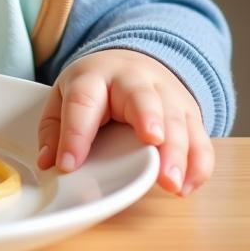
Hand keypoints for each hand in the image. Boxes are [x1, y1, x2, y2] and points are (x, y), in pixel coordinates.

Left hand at [36, 48, 214, 195]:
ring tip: (171, 183)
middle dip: (149, 119)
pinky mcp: (190, 114)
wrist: (131, 63)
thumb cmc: (95, 88)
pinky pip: (200, 139)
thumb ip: (54, 129)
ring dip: (178, 152)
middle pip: (143, 98)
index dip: (75, 134)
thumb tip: (48, 163)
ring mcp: (166, 95)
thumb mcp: (65, 96)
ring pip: (177, 120)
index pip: (83, 102)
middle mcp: (134, 81)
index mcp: (94, 76)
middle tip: (152, 142)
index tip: (69, 165)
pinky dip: (198, 165)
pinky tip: (186, 186)